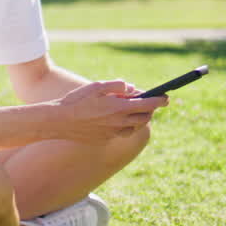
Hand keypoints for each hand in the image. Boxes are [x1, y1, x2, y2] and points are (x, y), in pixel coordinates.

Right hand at [53, 80, 167, 143]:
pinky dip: (125, 125)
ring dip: (138, 119)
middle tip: (150, 103)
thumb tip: (131, 88)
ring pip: (134, 127)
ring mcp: (112, 132)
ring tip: (133, 110)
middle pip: (144, 118)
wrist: (59, 122)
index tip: (166, 98)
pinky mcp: (105, 139)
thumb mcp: (96, 86)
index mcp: (118, 107)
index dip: (159, 100)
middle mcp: (118, 122)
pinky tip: (116, 118)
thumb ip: (116, 86)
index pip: (147, 104)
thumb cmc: (76, 101)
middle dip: (150, 110)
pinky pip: (121, 132)